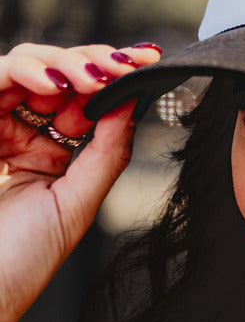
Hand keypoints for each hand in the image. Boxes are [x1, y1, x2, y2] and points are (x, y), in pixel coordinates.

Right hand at [0, 42, 160, 321]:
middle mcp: (19, 133)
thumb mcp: (77, 202)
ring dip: (68, 63)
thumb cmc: (22, 258)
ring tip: (96, 77)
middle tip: (127, 66)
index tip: (147, 67)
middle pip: (59, 74)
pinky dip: (28, 69)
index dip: (114, 80)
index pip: (83, 101)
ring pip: (30, 65)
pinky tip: (56, 81)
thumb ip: (107, 152)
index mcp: (48, 153)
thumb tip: (133, 103)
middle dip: (97, 63)